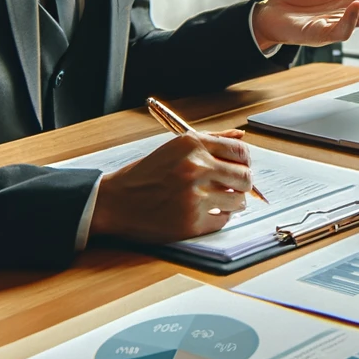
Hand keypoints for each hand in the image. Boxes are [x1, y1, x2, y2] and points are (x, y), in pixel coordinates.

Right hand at [91, 130, 252, 241]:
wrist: (113, 202)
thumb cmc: (144, 175)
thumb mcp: (175, 148)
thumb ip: (211, 139)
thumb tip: (241, 135)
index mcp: (192, 145)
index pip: (240, 151)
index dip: (245, 161)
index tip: (241, 167)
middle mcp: (195, 167)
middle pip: (245, 176)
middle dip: (244, 183)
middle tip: (235, 187)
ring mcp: (194, 196)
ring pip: (238, 201)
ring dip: (234, 202)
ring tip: (221, 200)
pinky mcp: (191, 222)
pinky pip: (224, 220)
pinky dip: (220, 217)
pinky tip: (208, 212)